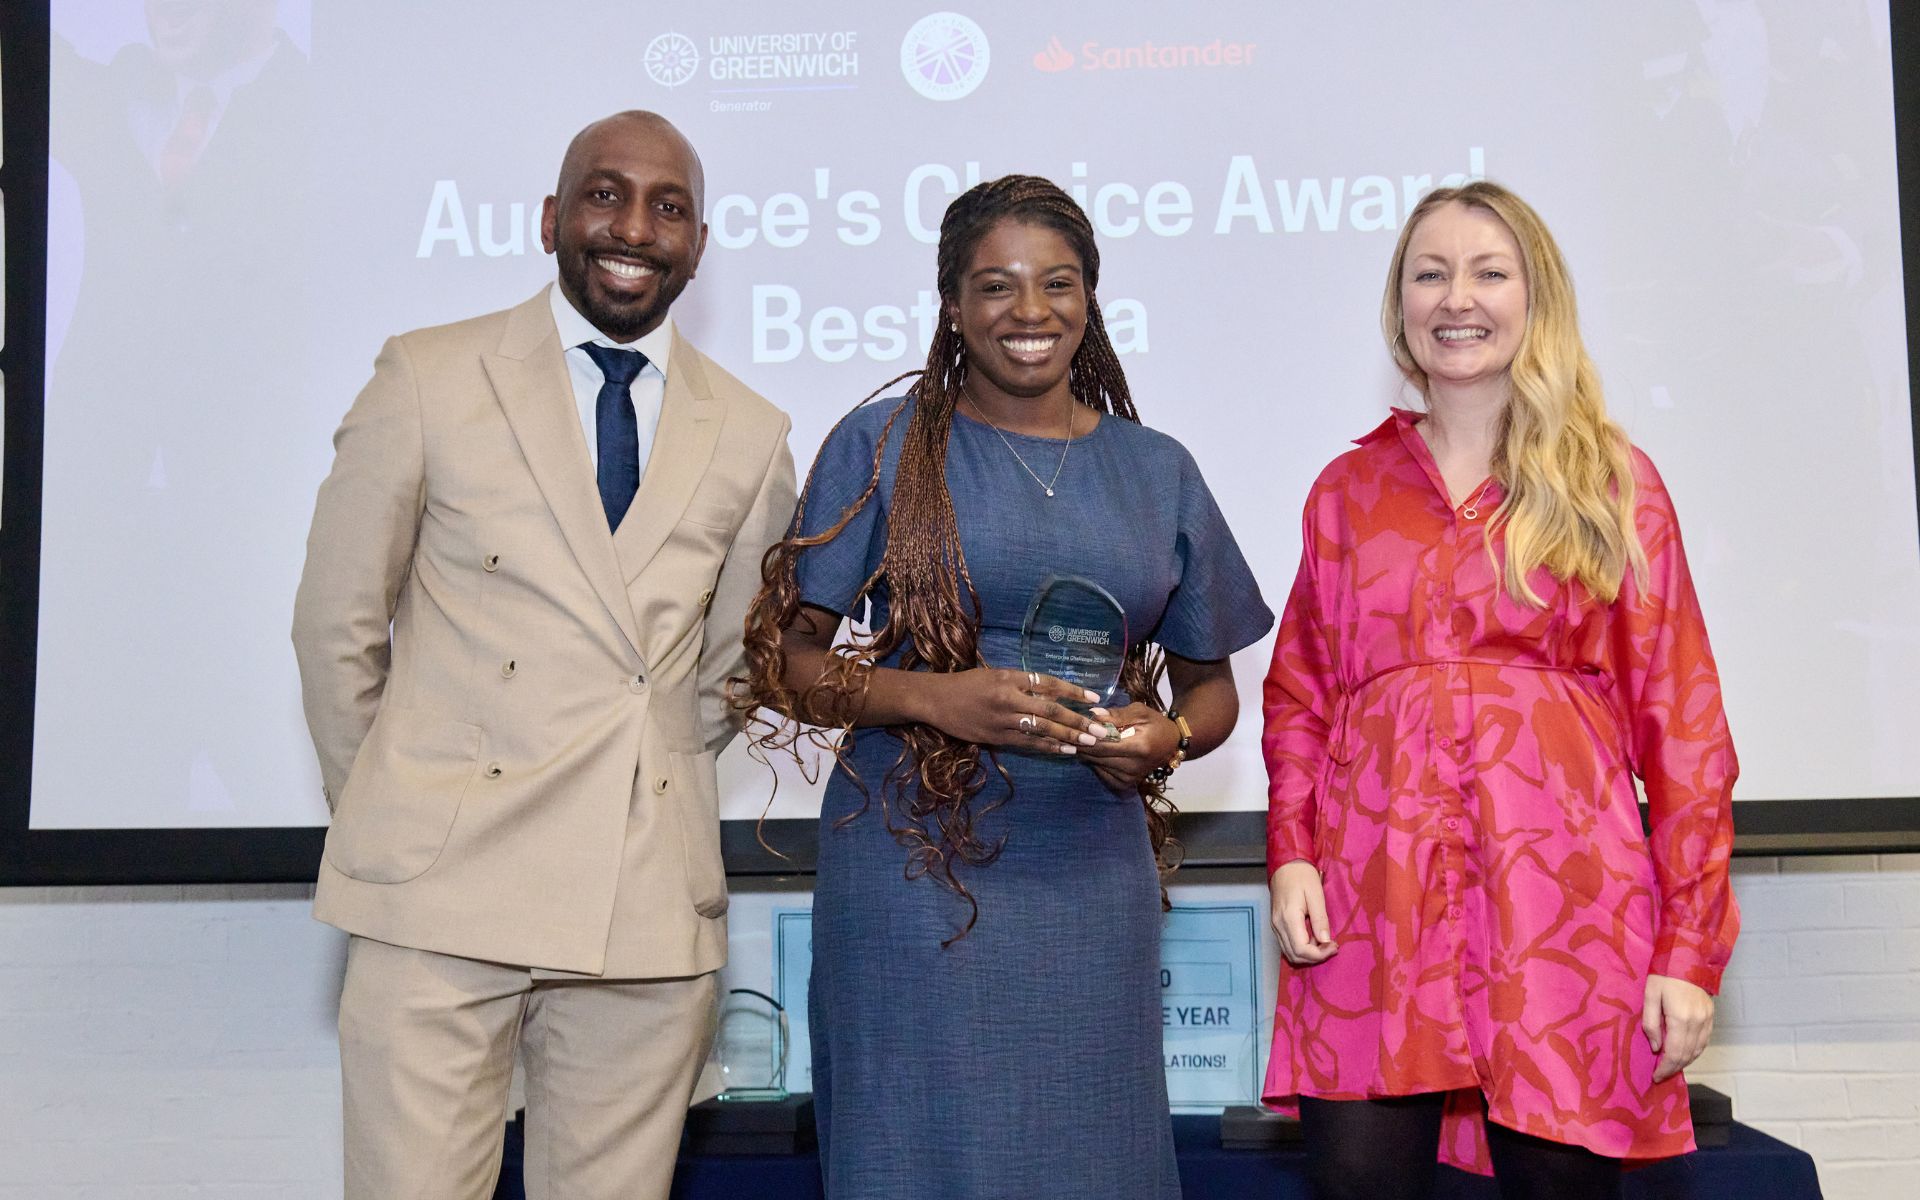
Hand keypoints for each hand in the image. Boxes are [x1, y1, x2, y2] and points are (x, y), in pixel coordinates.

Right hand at [921, 668, 1099, 753]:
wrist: (936, 699)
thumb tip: (1052, 692)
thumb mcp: (995, 674)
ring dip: (1067, 737)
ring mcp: (1002, 720)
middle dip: (1077, 721)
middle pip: (1050, 710)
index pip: (1049, 684)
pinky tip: (1065, 750)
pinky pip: (1027, 743)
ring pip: (1041, 729)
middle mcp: (1008, 698)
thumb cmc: (967, 684)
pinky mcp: (995, 737)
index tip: (1094, 699)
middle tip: (1099, 730)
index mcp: (1010, 677)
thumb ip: (1022, 682)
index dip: (1074, 691)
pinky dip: (1048, 747)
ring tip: (1088, 743)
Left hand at [1076, 704, 1179, 789]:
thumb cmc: (1155, 724)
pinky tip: (1091, 752)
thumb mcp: (1139, 712)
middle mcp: (1134, 766)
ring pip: (1097, 765)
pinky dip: (1094, 763)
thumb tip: (1091, 715)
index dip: (1084, 738)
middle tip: (1065, 734)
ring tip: (1074, 741)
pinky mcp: (1126, 783)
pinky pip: (1102, 773)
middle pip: (1097, 757)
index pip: (1103, 745)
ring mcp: (1130, 777)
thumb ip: (1115, 715)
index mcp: (1139, 747)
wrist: (1172, 744)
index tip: (1070, 728)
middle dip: (1080, 745)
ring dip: (1085, 754)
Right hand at [1270, 860, 1337, 965]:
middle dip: (1315, 956)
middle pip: (1295, 955)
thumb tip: (1325, 940)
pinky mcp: (1276, 924)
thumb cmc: (1301, 875)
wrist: (1285, 865)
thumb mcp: (1316, 894)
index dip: (1319, 954)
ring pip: (1290, 952)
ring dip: (1308, 954)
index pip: (1301, 949)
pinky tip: (1313, 937)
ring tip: (1323, 941)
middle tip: (1331, 946)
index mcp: (1289, 918)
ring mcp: (1275, 925)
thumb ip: (1320, 919)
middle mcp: (1278, 925)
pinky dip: (1301, 947)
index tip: (1334, 946)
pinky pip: (1287, 944)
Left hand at [1642, 974, 1714, 1082]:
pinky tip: (1685, 1053)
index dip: (1666, 1068)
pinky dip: (1695, 1051)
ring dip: (1685, 1061)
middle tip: (1661, 1075)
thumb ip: (1651, 1023)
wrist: (1687, 956)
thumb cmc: (1663, 974)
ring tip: (1671, 1067)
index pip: (1675, 1053)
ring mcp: (1707, 1019)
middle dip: (1674, 1068)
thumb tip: (1656, 1047)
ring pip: (1699, 1049)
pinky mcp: (1711, 1015)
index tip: (1656, 1076)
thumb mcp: (1649, 996)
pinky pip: (1705, 1040)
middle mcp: (1698, 1022)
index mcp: (1681, 1018)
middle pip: (1688, 1054)